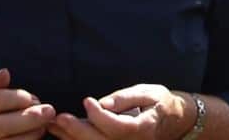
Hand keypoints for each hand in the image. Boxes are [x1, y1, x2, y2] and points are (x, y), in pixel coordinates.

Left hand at [48, 84, 191, 139]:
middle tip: (57, 117)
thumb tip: (101, 103)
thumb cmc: (160, 103)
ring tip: (53, 126)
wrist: (176, 121)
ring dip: (71, 139)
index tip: (87, 100)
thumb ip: (124, 98)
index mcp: (142, 128)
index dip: (99, 116)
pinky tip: (63, 134)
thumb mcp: (148, 93)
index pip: (117, 127)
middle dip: (76, 130)